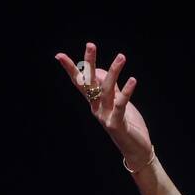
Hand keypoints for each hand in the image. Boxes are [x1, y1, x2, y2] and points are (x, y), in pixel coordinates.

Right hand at [55, 42, 152, 168]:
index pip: (81, 83)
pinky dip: (127, 91)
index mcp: (95, 102)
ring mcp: (105, 116)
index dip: (71, 69)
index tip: (59, 56)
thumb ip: (111, 87)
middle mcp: (96, 108)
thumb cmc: (127, 124)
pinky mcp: (116, 124)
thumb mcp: (118, 102)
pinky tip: (133, 80)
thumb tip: (100, 70)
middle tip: (90, 45)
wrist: (135, 150)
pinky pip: (121, 104)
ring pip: (107, 90)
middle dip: (89, 63)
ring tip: (121, 56)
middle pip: (90, 83)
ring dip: (114, 72)